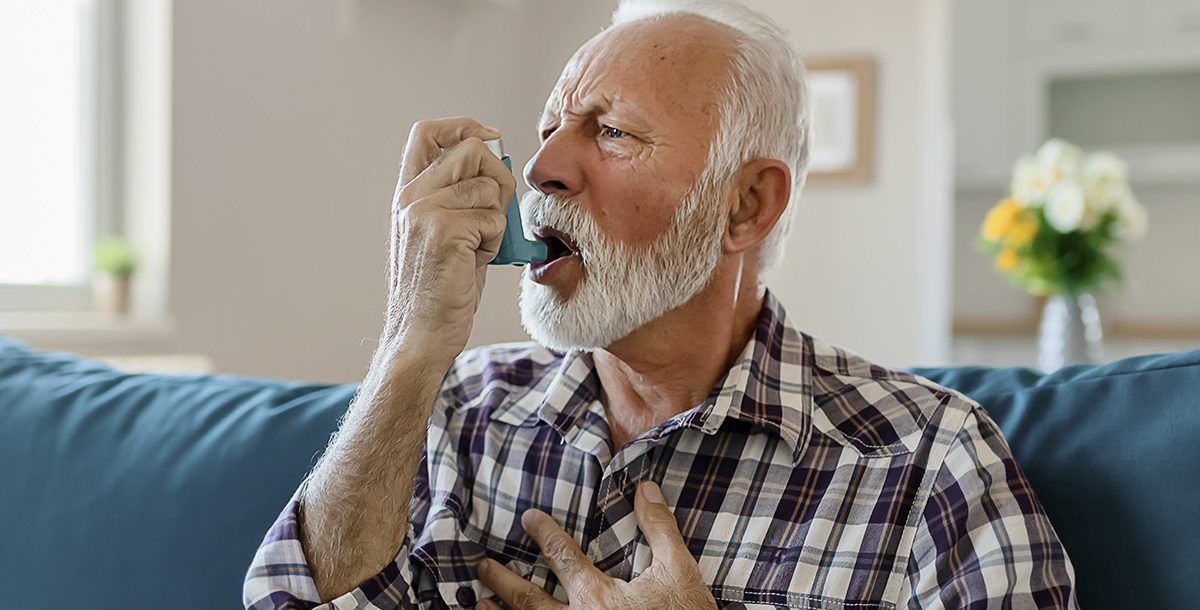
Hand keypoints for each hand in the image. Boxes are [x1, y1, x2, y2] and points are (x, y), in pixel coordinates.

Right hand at [380, 116, 515, 361]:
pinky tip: (476, 261)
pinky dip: (496, 242)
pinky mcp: (443, 230)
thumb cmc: (442, 288)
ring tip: (478, 248)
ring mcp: (424, 211)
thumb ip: (462, 196)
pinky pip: (493, 218)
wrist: (422, 333)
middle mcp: (411, 197)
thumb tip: (497, 163)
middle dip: (498, 178)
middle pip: (472, 150)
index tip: (490, 138)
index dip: (463, 126)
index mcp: (408, 193)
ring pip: (488, 187)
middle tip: (495, 213)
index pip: (427, 132)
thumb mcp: (447, 232)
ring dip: (496, 220)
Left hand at [476, 482, 717, 609]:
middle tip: (482, 566)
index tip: (528, 518)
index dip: (544, 534)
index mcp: (598, 598)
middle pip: (530, 600)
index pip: (562, 557)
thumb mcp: (680, 572)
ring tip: (479, 602)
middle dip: (504, 581)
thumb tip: (646, 489)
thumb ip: (659, 530)